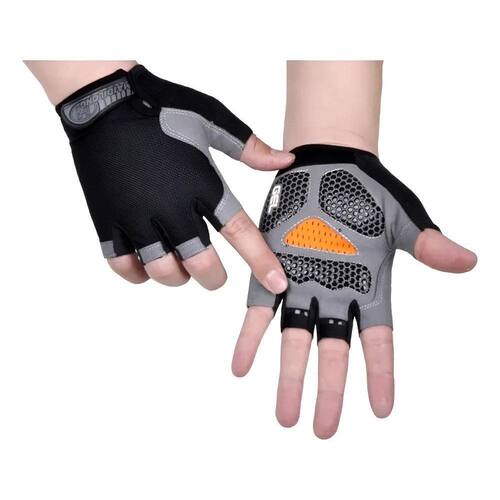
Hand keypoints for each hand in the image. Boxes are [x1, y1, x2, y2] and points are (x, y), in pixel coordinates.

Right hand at [54, 64, 292, 291]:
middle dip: (214, 278)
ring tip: (180, 269)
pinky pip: (122, 265)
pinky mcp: (108, 220)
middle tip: (215, 276)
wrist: (104, 101)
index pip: (240, 232)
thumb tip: (287, 160)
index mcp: (202, 185)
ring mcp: (137, 216)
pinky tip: (145, 266)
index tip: (276, 285)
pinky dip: (137, 274)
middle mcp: (172, 206)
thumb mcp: (212, 120)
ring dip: (177, 277)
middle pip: (200, 264)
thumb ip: (250, 148)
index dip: (261, 262)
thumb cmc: (162, 107)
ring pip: (162, 270)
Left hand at [233, 144, 476, 437]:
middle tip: (322, 430)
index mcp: (369, 287)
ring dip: (288, 377)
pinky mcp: (271, 270)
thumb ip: (427, 246)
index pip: (377, 340)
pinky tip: (240, 367)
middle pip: (332, 351)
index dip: (381, 374)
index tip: (382, 410)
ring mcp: (300, 284)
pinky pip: (259, 310)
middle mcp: (333, 294)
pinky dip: (250, 338)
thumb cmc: (369, 192)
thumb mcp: (403, 219)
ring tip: (284, 415)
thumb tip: (468, 261)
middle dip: (328, 389)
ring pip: (294, 339)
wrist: (329, 164)